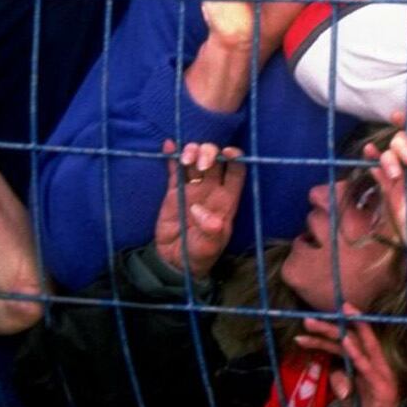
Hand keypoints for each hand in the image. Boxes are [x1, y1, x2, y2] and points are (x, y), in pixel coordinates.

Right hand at [152, 141, 246, 279]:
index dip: (235, 158)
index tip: (228, 152)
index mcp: (227, 199)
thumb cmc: (200, 254)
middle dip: (210, 153)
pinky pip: (174, 170)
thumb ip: (210, 231)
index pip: (237, 171)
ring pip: (195, 160)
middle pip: (215, 160)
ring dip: (192, 152)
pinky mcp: (173, 191)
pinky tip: (168, 145)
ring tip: (185, 160)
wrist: (175, 261)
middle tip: (201, 164)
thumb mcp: (209, 247)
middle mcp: (212, 189)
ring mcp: (193, 188)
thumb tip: (201, 211)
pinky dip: (171, 156)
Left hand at [296, 303, 402, 406]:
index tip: (306, 325)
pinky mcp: (380, 380)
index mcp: (361, 359)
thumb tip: (331, 370)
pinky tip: (346, 342)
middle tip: (307, 321)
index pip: (342, 342)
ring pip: (360, 343)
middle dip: (328, 327)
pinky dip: (356, 352)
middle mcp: (370, 358)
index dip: (325, 333)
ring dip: (342, 331)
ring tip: (326, 322)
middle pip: (349, 337)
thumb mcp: (346, 394)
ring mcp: (377, 368)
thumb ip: (338, 380)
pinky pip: (365, 364)